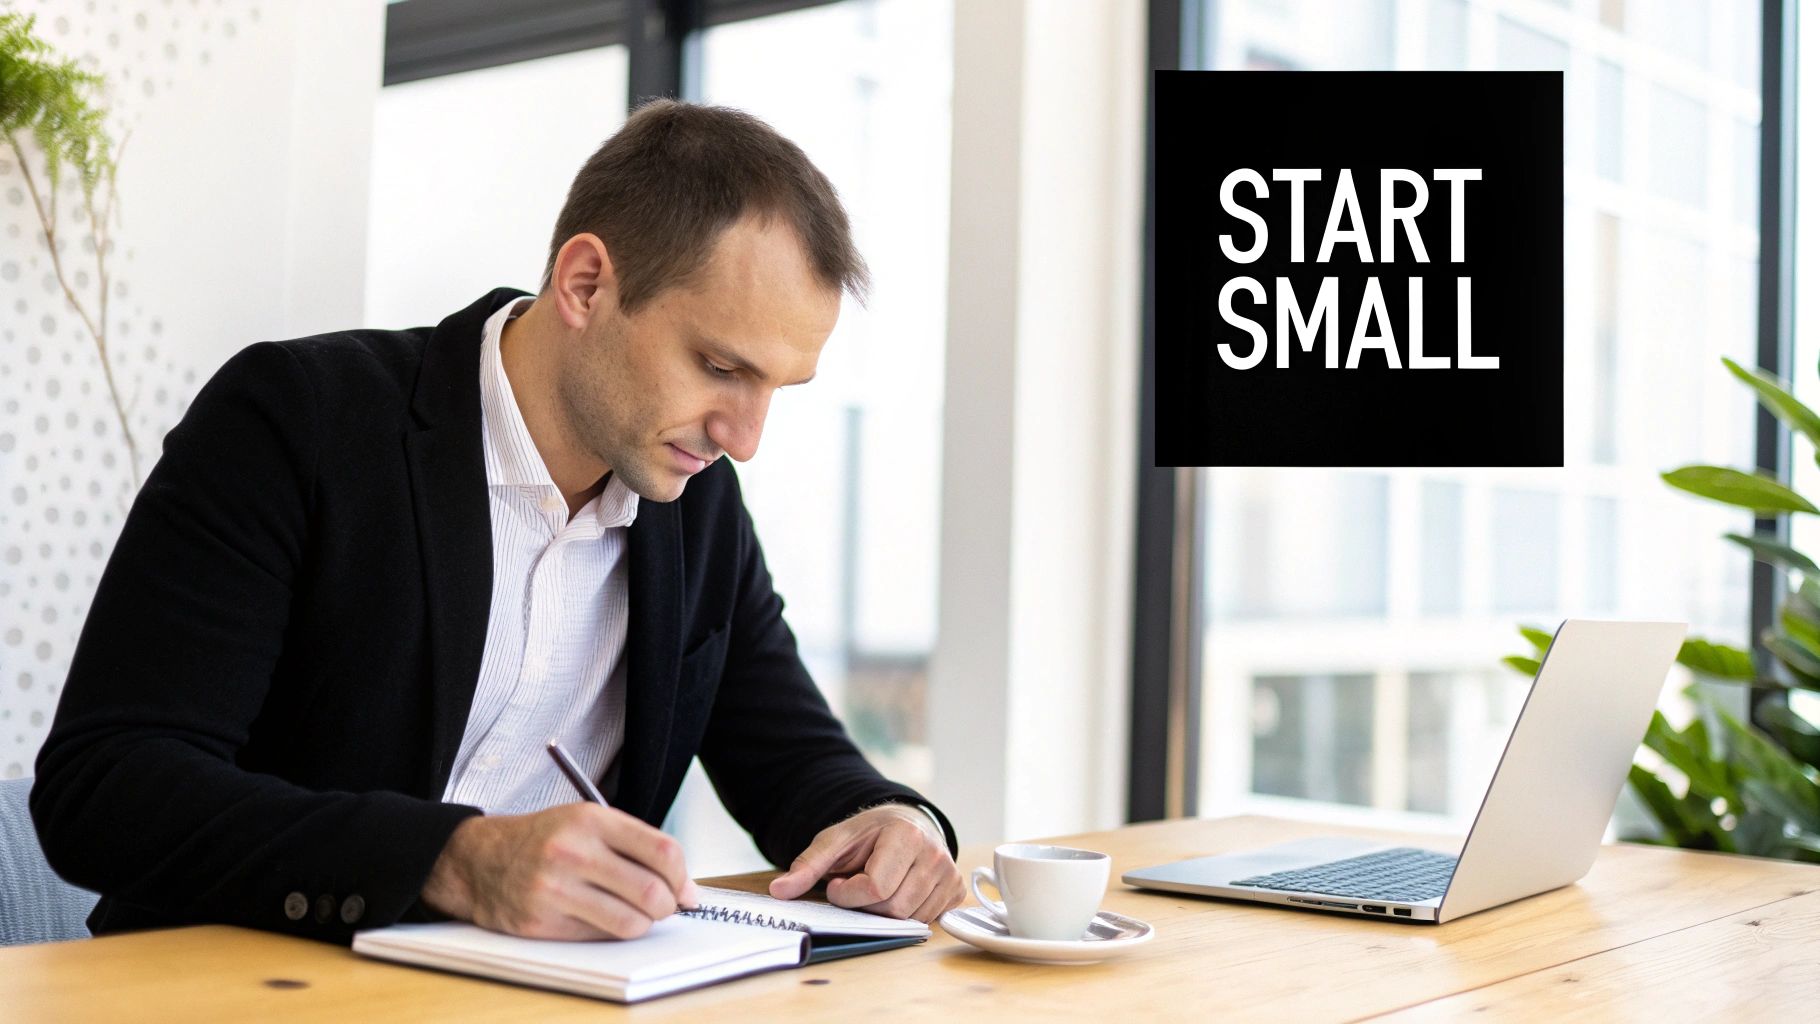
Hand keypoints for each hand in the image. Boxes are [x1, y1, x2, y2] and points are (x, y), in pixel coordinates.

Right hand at [421, 803, 700, 939]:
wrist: (479, 859)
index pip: (663, 851)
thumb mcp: (588, 822)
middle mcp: (573, 852)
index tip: (686, 889)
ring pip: (631, 923)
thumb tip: (684, 889)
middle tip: (664, 907)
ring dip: (642, 924)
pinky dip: (609, 932)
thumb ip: (637, 847)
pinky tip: (599, 917)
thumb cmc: (542, 840)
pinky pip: (599, 937)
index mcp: (591, 820)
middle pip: (652, 891)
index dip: (684, 877)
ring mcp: (555, 889)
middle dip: (668, 906)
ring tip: (633, 914)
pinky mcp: (542, 922)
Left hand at [768, 804, 962, 922]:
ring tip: (877, 888)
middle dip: (865, 906)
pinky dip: (905, 915)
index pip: (875, 887)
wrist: (907, 824)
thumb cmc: (870, 834)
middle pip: (893, 908)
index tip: (839, 884)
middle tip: (856, 888)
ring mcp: (950, 873)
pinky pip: (925, 920)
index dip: (848, 894)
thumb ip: (807, 865)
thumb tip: (779, 891)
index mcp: (905, 834)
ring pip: (909, 919)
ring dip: (884, 912)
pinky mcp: (955, 890)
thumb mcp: (835, 841)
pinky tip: (897, 894)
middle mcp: (935, 854)